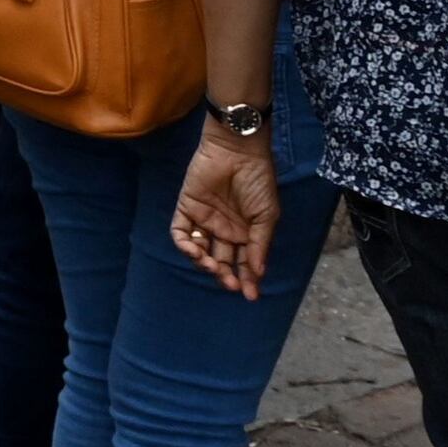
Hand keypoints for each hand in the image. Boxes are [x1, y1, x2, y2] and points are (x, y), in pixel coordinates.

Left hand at [174, 125, 281, 299]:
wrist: (238, 151)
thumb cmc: (258, 181)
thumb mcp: (266, 216)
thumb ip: (259, 244)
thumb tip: (258, 273)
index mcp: (246, 233)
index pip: (245, 263)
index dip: (248, 279)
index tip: (250, 295)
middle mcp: (225, 230)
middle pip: (222, 261)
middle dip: (225, 275)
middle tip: (230, 284)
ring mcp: (205, 220)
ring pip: (200, 251)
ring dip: (204, 263)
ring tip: (213, 266)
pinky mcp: (187, 208)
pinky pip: (181, 233)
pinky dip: (185, 245)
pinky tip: (195, 251)